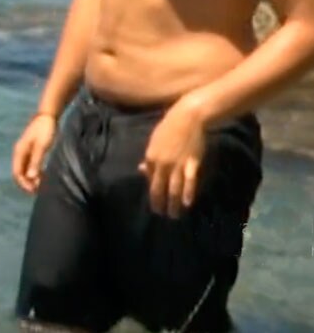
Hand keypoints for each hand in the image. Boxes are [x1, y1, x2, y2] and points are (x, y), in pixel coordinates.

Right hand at [12, 114, 57, 193]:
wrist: (48, 115)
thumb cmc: (45, 130)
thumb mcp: (42, 146)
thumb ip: (36, 161)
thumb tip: (31, 177)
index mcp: (19, 152)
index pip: (17, 173)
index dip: (24, 184)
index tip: (35, 190)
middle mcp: (19, 153)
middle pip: (19, 173)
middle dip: (27, 183)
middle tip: (40, 190)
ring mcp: (25, 152)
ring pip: (25, 170)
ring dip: (31, 179)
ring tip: (43, 185)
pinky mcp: (31, 151)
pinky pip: (30, 166)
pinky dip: (35, 173)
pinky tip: (44, 176)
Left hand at [138, 96, 206, 217]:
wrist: (188, 117)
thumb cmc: (170, 127)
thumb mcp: (154, 141)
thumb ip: (150, 158)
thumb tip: (142, 170)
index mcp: (151, 157)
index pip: (150, 180)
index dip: (153, 193)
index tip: (155, 203)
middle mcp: (162, 163)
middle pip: (160, 188)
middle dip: (160, 203)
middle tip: (161, 214)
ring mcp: (177, 164)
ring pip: (174, 188)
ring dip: (173, 204)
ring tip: (174, 215)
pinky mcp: (192, 163)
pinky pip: (189, 181)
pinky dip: (188, 193)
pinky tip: (187, 203)